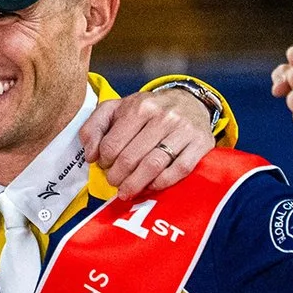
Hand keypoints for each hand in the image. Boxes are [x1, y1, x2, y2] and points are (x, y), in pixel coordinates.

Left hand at [81, 88, 217, 199]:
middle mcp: (164, 116)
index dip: (104, 161)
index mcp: (140, 107)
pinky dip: (162, 182)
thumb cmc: (148, 110)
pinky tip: (151, 185)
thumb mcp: (116, 109)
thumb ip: (94, 127)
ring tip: (126, 191)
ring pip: (153, 165)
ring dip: (135, 184)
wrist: (189, 101)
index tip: (104, 165)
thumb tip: (90, 155)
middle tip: (114, 182)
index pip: (112, 144)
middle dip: (117, 176)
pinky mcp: (202, 143)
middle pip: (131, 158)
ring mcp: (184, 129)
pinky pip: (180, 169)